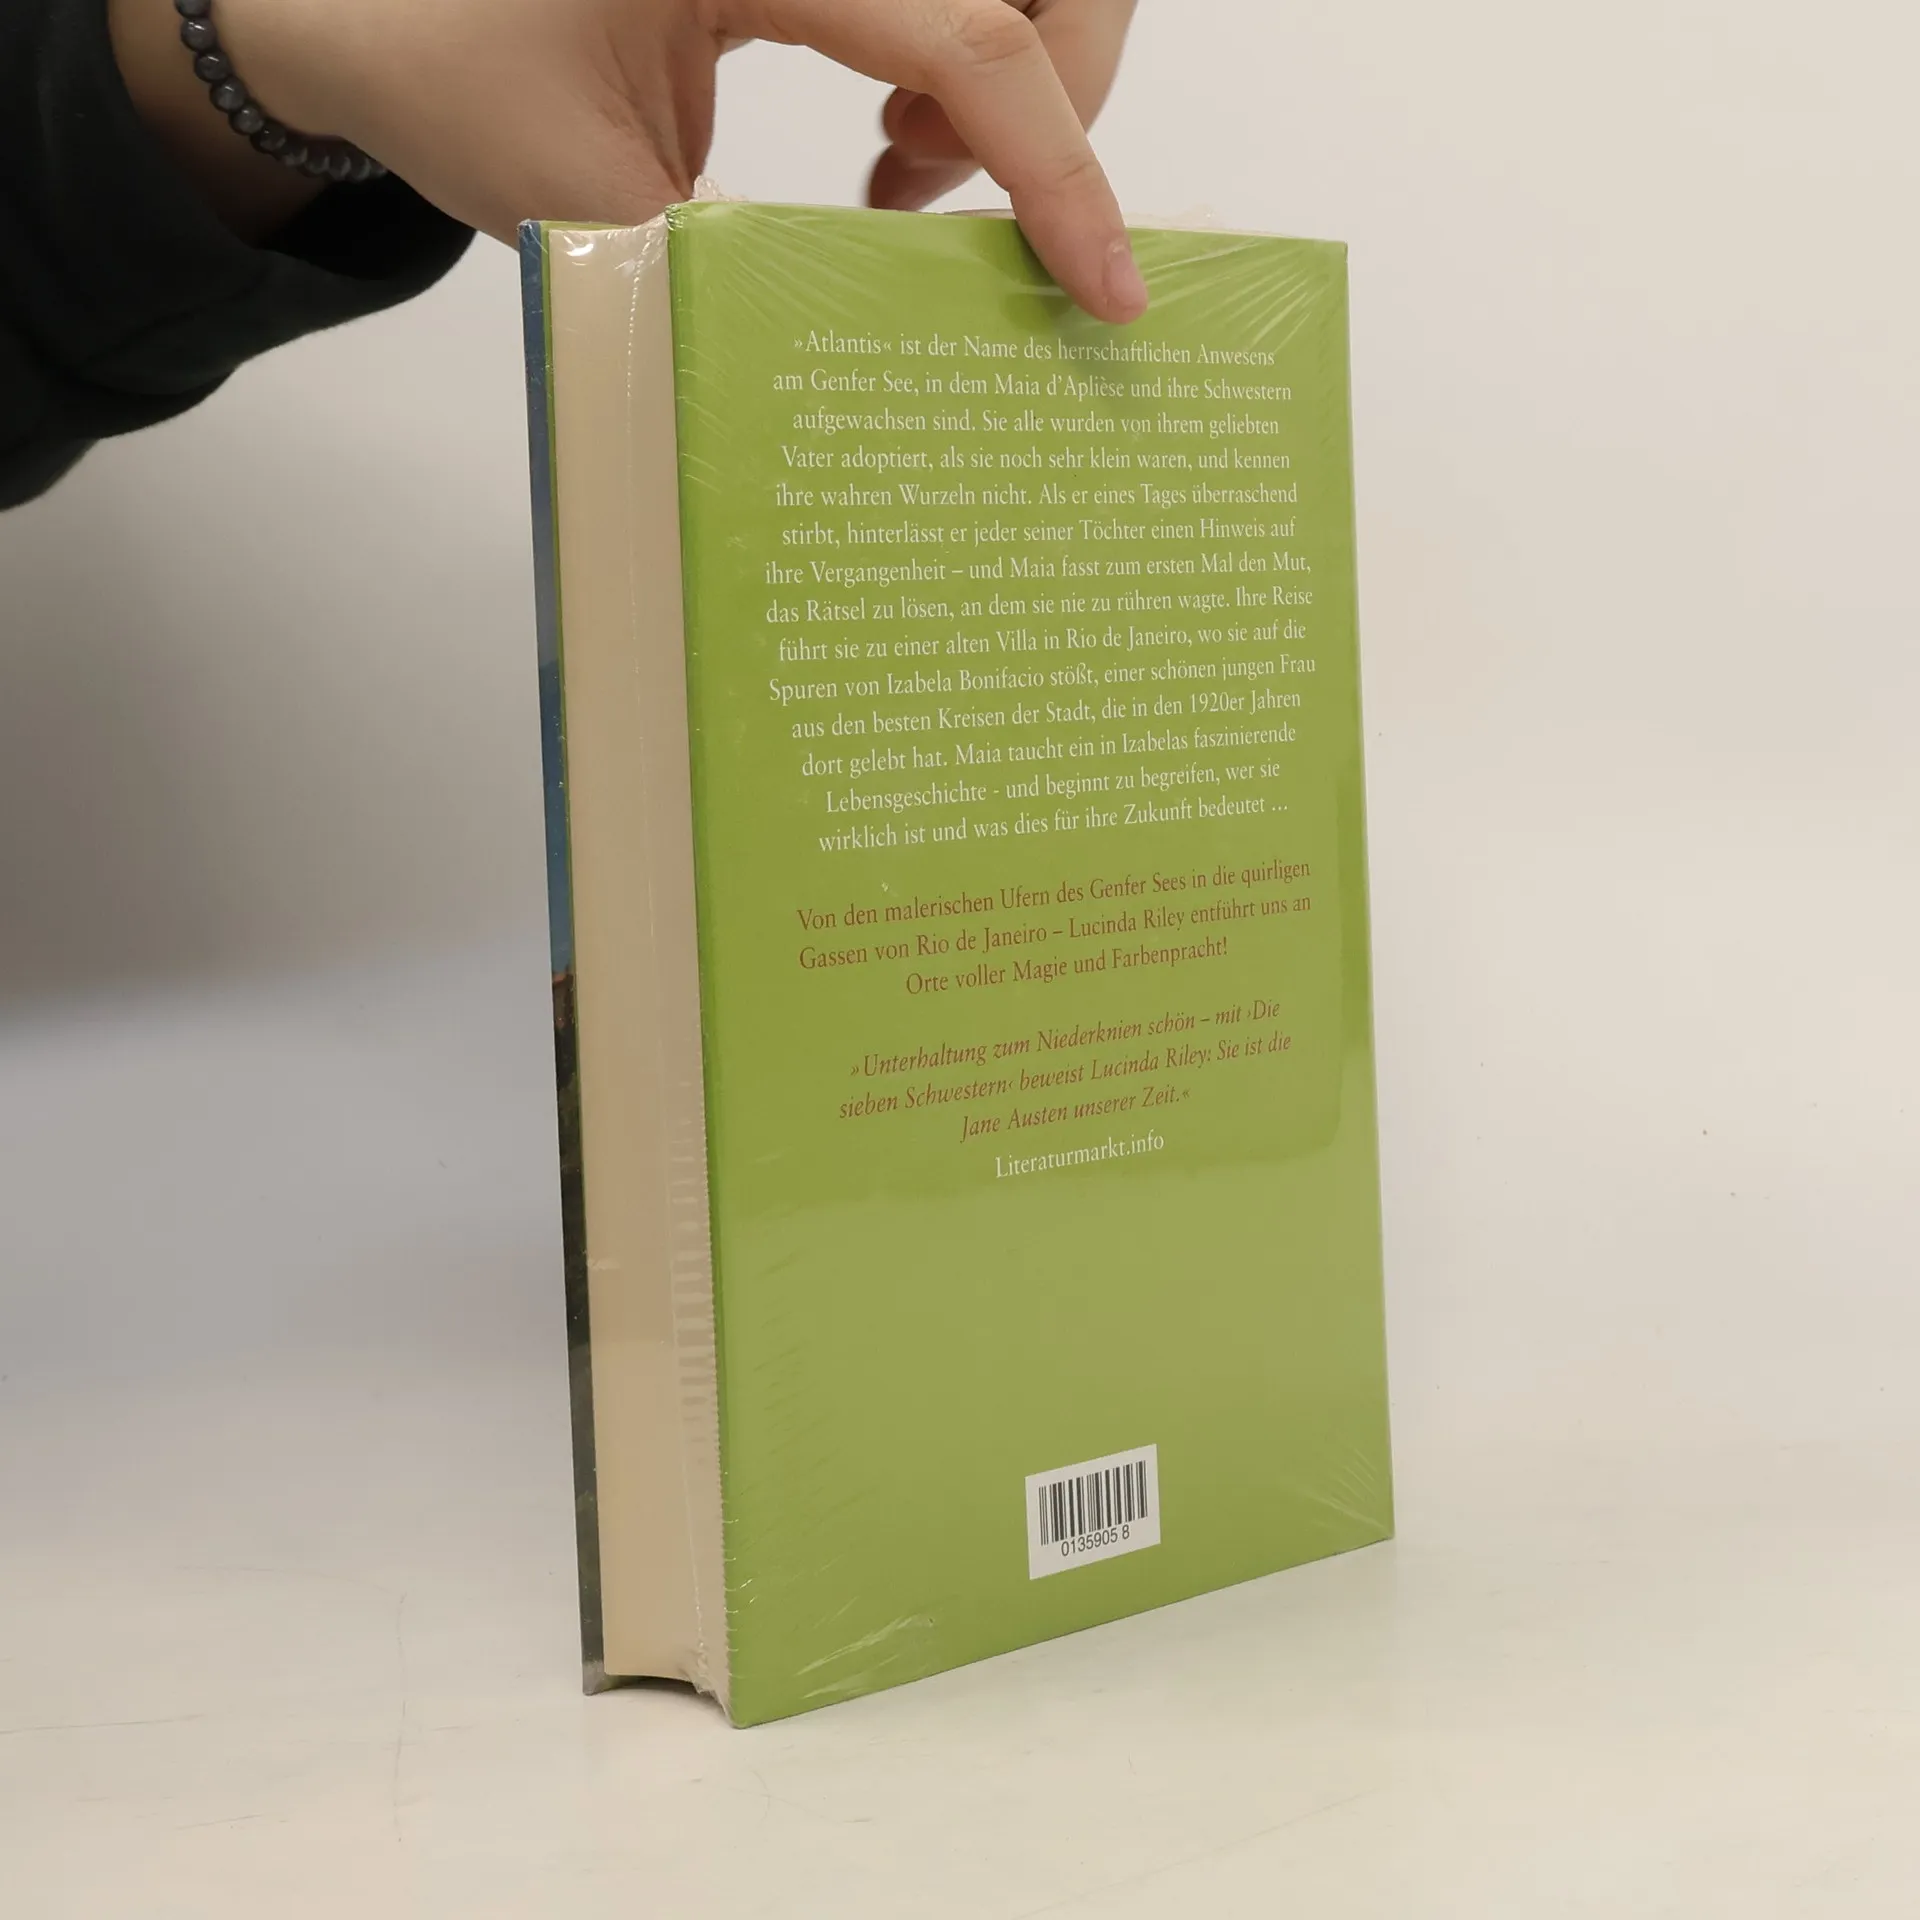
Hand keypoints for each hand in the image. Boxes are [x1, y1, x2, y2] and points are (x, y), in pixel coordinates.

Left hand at [184, 0, 1144, 321]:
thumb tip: (878, 345)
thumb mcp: (592, 198)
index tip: (1104, 285)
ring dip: (1006, 80)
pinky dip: (961, 72)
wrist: (360, 9)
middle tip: (955, 197)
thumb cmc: (447, 71)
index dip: (1058, 164)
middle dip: (1054, 92)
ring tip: (910, 176)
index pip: (970, 28)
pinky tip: (894, 143)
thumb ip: (748, 270)